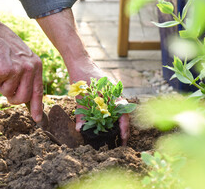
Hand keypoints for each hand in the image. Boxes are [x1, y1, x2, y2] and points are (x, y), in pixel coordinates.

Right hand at [0, 2, 43, 121]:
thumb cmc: (5, 48)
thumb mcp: (23, 59)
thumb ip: (26, 76)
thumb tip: (24, 99)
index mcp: (37, 65)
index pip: (38, 90)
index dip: (37, 106)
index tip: (37, 119)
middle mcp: (30, 68)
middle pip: (23, 97)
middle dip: (13, 98)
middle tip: (6, 90)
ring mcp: (18, 70)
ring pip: (9, 93)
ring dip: (1, 86)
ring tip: (0, 70)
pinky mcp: (4, 71)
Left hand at [36, 8, 129, 144]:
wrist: (79, 62)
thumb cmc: (81, 78)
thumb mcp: (80, 97)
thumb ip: (81, 113)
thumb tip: (80, 129)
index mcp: (112, 94)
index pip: (124, 114)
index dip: (124, 128)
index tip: (123, 138)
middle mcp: (115, 94)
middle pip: (123, 114)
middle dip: (123, 129)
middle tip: (120, 143)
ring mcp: (112, 93)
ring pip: (118, 111)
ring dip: (118, 123)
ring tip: (115, 136)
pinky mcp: (107, 93)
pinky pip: (112, 106)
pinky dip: (111, 116)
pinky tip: (107, 123)